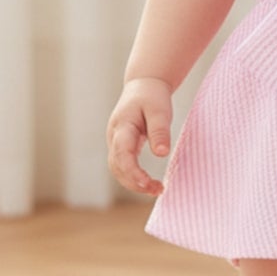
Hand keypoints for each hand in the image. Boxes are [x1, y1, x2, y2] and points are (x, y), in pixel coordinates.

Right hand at [107, 77, 173, 197]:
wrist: (143, 85)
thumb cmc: (152, 96)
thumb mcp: (160, 110)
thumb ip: (160, 131)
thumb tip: (162, 154)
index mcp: (122, 126)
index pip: (122, 154)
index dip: (133, 172)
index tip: (148, 184)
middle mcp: (114, 136)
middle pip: (117, 166)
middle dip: (135, 183)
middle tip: (158, 190)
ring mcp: (115, 142)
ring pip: (118, 169)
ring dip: (134, 183)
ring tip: (157, 189)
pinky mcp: (121, 146)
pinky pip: (123, 166)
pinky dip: (133, 177)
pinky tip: (149, 183)